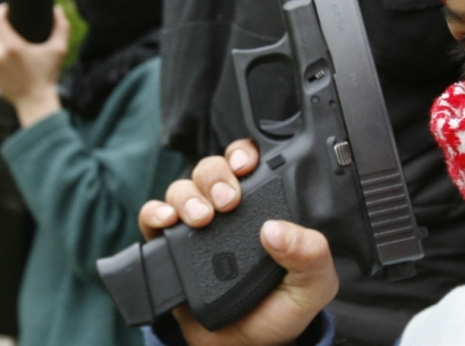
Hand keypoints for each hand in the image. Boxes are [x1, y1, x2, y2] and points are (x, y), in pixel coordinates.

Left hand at [0, 3, 67, 126]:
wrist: (35, 100)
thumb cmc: (48, 75)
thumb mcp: (59, 50)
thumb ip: (61, 27)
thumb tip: (57, 9)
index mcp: (12, 47)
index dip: (0, 10)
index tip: (7, 9)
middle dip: (3, 27)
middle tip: (17, 31)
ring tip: (15, 48)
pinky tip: (9, 61)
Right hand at [139, 139, 338, 345]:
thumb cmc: (280, 311)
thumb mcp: (312, 285)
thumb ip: (311, 255)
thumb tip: (276, 229)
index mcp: (263, 208)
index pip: (250, 164)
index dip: (244, 153)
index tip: (246, 164)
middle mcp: (227, 210)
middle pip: (212, 169)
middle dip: (217, 175)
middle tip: (229, 200)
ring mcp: (197, 225)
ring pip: (182, 187)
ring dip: (189, 195)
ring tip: (202, 217)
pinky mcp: (169, 247)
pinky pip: (152, 216)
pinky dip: (155, 212)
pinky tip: (168, 222)